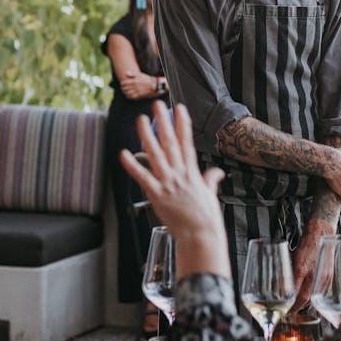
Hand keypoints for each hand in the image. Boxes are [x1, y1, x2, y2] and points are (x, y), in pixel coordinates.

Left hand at [119, 71, 156, 99]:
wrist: (153, 85)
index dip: (122, 84)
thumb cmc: (146, 79)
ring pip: (127, 93)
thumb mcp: (140, 75)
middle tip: (122, 88)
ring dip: (125, 92)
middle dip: (122, 88)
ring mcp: (136, 91)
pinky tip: (128, 95)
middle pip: (125, 88)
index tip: (122, 84)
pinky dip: (128, 96)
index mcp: (133, 81)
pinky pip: (131, 97)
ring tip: (124, 92)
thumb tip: (126, 73)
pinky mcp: (139, 95)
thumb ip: (132, 74)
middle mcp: (134, 86)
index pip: (124, 83)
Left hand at [120, 102, 230, 276]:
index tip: (179, 109)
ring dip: (147, 136)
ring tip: (141, 120)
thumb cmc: (206, 218)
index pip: (187, 142)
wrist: (200, 235)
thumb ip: (210, 180)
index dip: (183, 124)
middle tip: (157, 105)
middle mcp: (179, 174)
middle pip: (170, 143)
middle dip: (163, 123)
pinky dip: (133, 165)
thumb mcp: (210, 195)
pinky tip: (124, 154)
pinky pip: (143, 177)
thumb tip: (217, 172)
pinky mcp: (157, 195)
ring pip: (156, 155)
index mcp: (192, 172)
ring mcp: (168, 184)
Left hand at [291, 217, 332, 310]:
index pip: (295, 294)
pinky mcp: (329, 276)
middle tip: (291, 311)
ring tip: (299, 306)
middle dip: (297, 308)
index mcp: (301, 269)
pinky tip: (310, 298)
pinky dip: (315, 297)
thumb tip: (283, 282)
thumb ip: (290, 271)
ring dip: (306, 304)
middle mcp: (313, 274)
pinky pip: (322, 292)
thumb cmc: (306, 243)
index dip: (291, 305)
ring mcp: (323, 277)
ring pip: (314, 297)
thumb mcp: (293, 257)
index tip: (285, 310)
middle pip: (305, 299)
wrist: (322, 233)